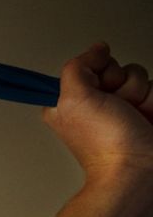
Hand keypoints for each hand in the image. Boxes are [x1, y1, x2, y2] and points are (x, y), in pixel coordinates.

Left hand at [43, 42, 152, 182]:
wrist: (139, 168)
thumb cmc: (106, 144)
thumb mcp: (74, 99)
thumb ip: (77, 66)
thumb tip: (97, 48)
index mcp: (71, 101)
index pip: (88, 64)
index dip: (96, 72)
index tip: (96, 88)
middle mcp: (97, 102)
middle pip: (116, 67)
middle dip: (120, 83)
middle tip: (116, 107)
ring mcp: (125, 105)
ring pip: (139, 75)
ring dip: (139, 94)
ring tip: (133, 116)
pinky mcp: (148, 108)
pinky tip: (147, 118)